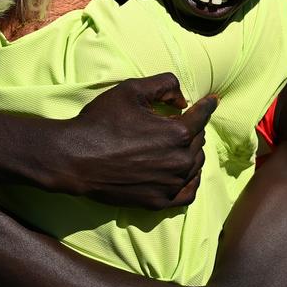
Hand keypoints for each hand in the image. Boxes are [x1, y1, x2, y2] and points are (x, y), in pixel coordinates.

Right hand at [52, 73, 217, 209]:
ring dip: (190, 152)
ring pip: (195, 166)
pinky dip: (190, 181)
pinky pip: (188, 193)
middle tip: (178, 123)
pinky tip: (185, 173)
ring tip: (178, 145)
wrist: (75, 158)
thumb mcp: (130, 90)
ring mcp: (170, 184)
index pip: (202, 116)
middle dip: (191, 129)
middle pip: (198, 141)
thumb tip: (182, 99)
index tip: (211, 100)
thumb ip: (164, 84)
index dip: (207, 105)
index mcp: (177, 133)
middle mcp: (179, 161)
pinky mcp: (158, 201)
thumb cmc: (100, 122)